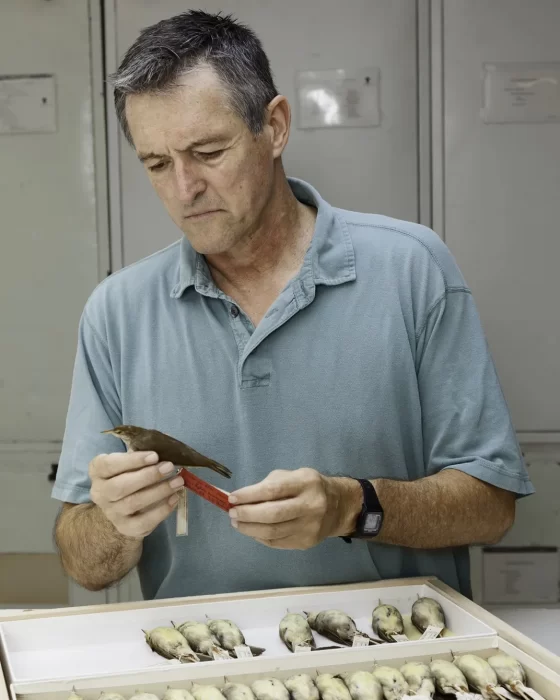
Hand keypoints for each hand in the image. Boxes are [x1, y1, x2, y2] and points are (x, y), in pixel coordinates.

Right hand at [89, 451, 184, 538]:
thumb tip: (167, 447)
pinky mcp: (125, 527)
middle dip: (148, 476)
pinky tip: (174, 498)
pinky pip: (143, 522)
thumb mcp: (130, 461)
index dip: (132, 460)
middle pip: (120, 487)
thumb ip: (142, 454)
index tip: (155, 455)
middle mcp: (100, 493)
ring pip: (133, 503)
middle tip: (169, 467)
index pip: (109, 465)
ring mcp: (111, 512)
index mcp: (98, 471)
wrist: (121, 506)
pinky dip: (161, 511)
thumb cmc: (128, 474)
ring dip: (159, 491)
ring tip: (178, 481)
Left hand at [227, 468, 361, 549]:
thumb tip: (240, 498)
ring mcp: (310, 527)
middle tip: (232, 513)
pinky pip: (277, 543)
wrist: (338, 506)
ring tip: (237, 523)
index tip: (232, 498)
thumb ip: (269, 485)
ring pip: (273, 532)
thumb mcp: (292, 476)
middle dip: (248, 515)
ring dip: (250, 529)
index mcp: (306, 483)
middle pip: (273, 514)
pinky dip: (260, 537)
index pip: (273, 490)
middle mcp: (310, 506)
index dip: (250, 495)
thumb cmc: (308, 486)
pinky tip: (252, 531)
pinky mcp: (306, 542)